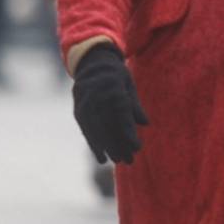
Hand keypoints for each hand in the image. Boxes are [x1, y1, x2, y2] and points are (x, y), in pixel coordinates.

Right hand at [72, 44, 148, 163]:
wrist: (91, 62)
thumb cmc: (116, 75)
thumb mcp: (128, 85)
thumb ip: (135, 105)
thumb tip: (146, 124)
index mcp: (113, 86)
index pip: (121, 114)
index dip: (129, 132)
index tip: (137, 147)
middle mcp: (97, 94)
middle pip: (109, 125)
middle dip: (120, 144)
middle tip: (130, 160)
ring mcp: (85, 102)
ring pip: (96, 130)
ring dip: (107, 148)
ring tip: (117, 161)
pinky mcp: (78, 109)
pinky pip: (86, 130)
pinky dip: (93, 144)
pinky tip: (101, 157)